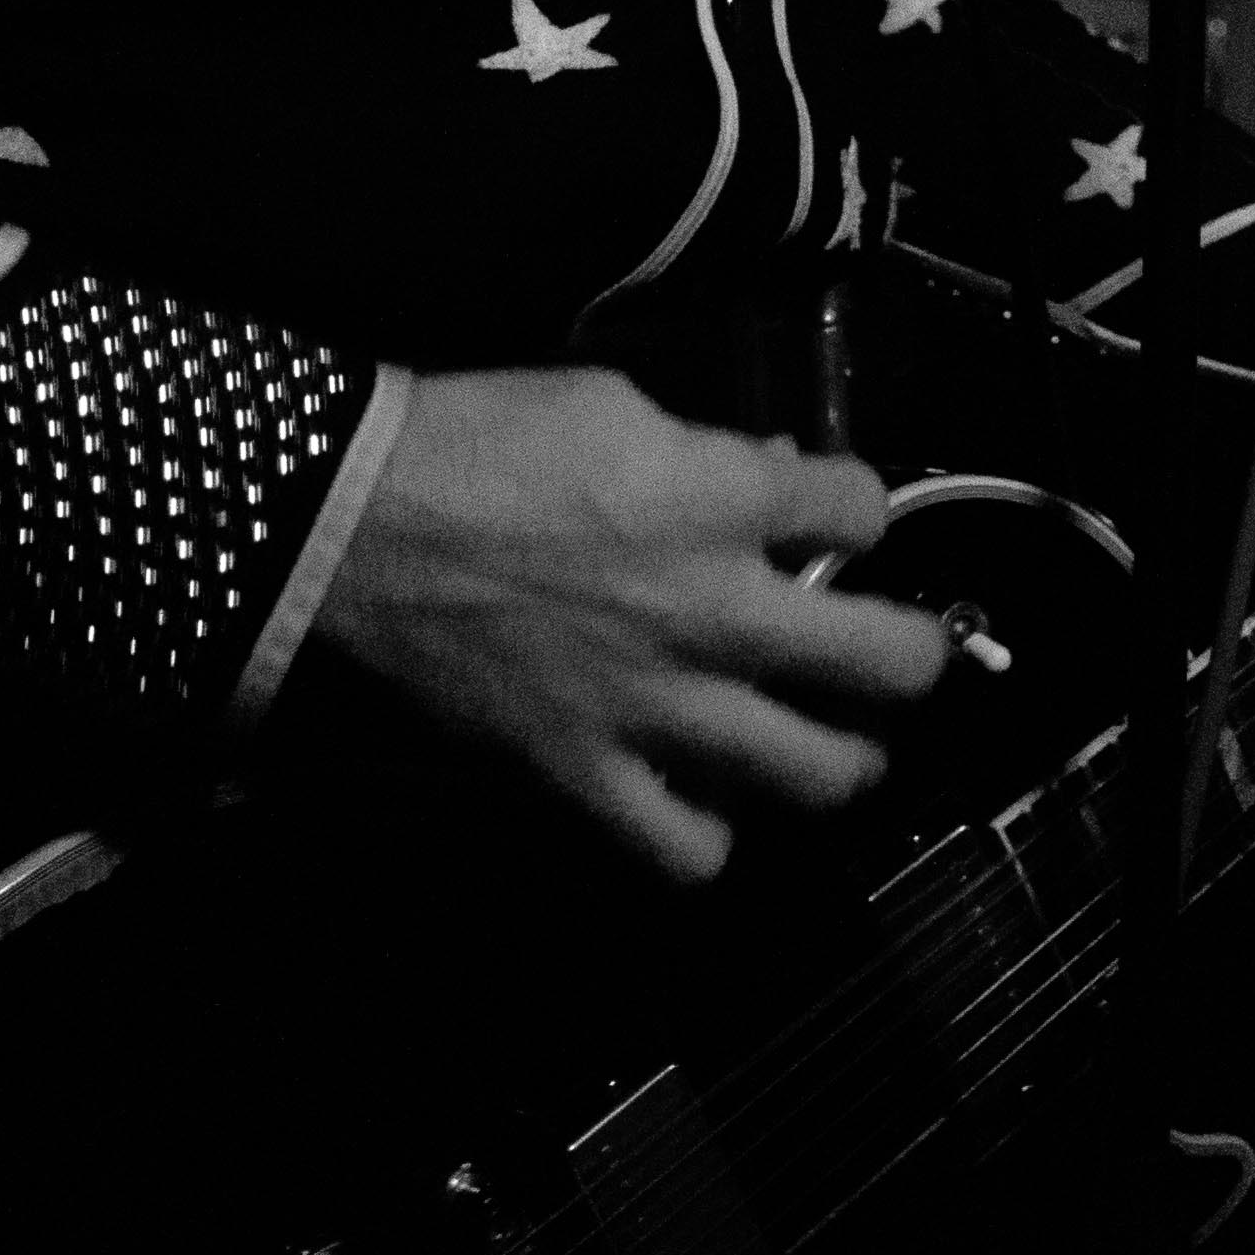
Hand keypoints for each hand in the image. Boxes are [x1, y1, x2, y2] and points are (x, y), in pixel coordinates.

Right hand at [314, 365, 948, 883]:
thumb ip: (705, 449)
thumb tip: (768, 473)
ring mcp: (657, 708)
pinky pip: (688, 851)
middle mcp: (717, 612)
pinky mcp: (584, 779)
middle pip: (892, 663)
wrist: (341, 528)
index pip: (865, 509)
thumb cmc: (466, 445)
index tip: (838, 522)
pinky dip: (705, 837)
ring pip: (820, 776)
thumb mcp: (606, 403)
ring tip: (828, 748)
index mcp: (726, 499)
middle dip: (912, 659)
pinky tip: (699, 804)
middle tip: (895, 659)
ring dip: (839, 761)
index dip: (860, 513)